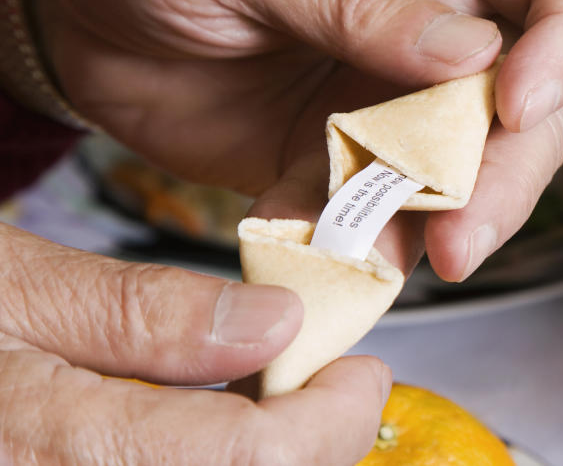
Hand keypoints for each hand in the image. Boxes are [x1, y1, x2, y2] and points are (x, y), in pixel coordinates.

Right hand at [0, 222, 389, 463]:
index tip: (358, 373)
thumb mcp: (10, 284)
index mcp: (46, 447)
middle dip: (305, 456)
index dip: (327, 423)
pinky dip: (207, 464)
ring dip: (262, 464)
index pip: (247, 463)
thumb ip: (142, 317)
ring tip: (275, 412)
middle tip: (328, 398)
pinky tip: (206, 431)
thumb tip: (272, 324)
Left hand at [24, 0, 562, 280]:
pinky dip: (371, 243)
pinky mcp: (348, 157)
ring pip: (474, 170)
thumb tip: (474, 57)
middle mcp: (441, 19)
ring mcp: (398, 95)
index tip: (518, 102)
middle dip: (513, 171)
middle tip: (463, 228)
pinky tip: (335, 254)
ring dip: (454, 221)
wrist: (70, 0)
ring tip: (410, 255)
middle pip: (537, 102)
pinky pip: (386, 212)